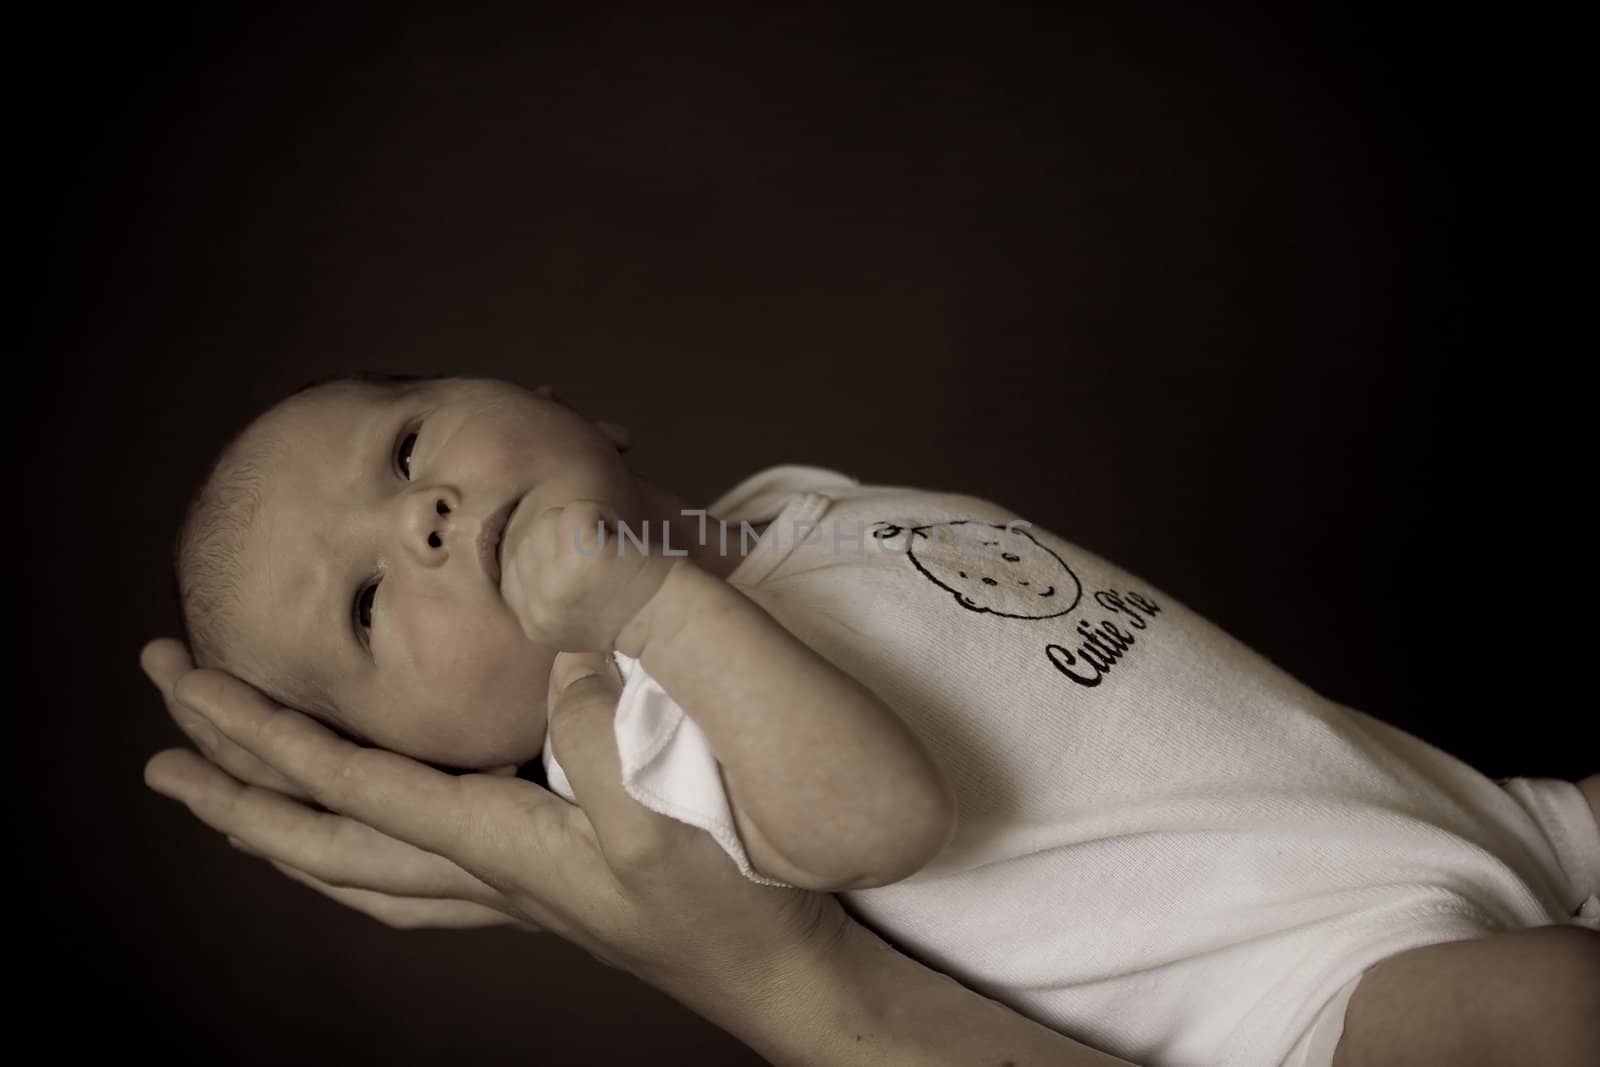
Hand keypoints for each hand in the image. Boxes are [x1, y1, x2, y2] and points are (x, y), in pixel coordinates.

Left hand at [140, 638, 845, 1002]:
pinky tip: (373, 838)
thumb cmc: (735, 902)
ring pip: (358, 871)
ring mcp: (510, 891)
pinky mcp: (547, 885)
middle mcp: (482, 876)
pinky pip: (411, 878)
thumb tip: (544, 650)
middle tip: (159, 749)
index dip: (257, 734)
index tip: (183, 685)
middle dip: (234, 789)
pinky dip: (359, 853)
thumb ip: (596, 729)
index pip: (343, 787)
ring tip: (228, 803)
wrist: (786, 971)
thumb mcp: (665, 814)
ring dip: (281, 832)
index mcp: (496, 847)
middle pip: (322, 842)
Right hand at [498, 498, 680, 652]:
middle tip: (601, 559)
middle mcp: (538, 605)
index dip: (550, 554)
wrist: (670, 620)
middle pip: (530, 537)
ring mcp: (556, 580)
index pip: (515, 564)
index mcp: (532, 621)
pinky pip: (578, 510)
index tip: (583, 567)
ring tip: (610, 549)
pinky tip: (621, 540)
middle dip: (563, 538)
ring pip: (549, 520)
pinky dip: (604, 514)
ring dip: (582, 524)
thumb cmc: (629, 613)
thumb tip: (524, 554)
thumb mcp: (569, 619)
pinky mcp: (581, 554)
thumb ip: (542, 594)